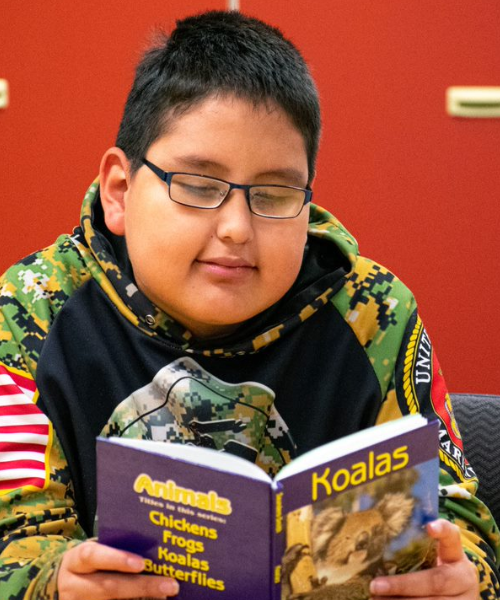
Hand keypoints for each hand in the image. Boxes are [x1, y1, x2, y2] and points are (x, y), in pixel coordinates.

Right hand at [58, 540, 178, 599]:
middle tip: (171, 585)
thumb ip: (117, 549)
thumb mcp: (96, 552)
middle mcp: (74, 586)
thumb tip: (154, 550)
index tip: (142, 563)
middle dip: (142, 587)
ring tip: (166, 596)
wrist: (63, 584)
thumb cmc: (91, 563)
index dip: (117, 559)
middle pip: (108, 587)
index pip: (93, 555)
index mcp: (76, 561)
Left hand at [370, 519, 477, 598]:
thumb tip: (378, 534)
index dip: (442, 531)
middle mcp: (464, 579)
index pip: (452, 536)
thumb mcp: (432, 556)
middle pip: (436, 581)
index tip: (429, 527)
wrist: (459, 595)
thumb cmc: (436, 569)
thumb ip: (414, 545)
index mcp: (456, 555)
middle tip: (376, 586)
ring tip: (376, 599)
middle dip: (404, 585)